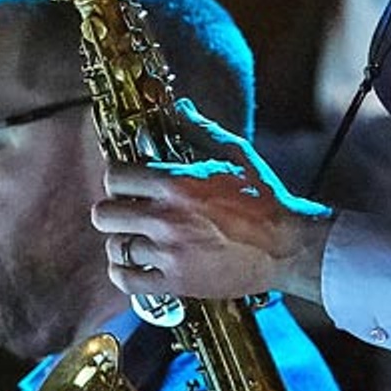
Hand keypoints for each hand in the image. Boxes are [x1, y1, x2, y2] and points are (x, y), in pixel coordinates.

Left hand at [91, 102, 332, 303]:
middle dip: (113, 211)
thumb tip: (180, 108)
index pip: (115, 176)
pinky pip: (127, 281)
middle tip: (127, 213)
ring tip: (135, 241)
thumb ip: (200, 130)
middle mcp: (165, 218)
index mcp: (175, 184)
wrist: (286, 246)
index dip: (118, 179)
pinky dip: (124, 274)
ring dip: (122, 243)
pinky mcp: (176, 282)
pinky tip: (135, 267)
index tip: (127, 184)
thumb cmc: (264, 199)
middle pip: (104, 214)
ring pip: (115, 248)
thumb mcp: (235, 154)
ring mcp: (169, 252)